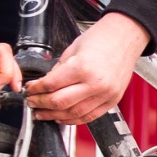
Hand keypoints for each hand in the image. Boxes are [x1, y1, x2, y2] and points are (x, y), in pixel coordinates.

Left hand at [25, 13, 146, 123]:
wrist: (126, 37)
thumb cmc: (102, 39)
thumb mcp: (73, 49)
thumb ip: (58, 70)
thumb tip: (45, 85)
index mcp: (83, 67)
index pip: (51, 85)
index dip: (35, 89)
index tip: (30, 89)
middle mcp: (96, 84)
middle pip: (60, 103)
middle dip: (41, 104)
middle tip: (32, 102)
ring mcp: (106, 94)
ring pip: (73, 114)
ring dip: (54, 116)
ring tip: (43, 113)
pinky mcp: (112, 100)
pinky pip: (90, 117)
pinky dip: (73, 120)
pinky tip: (62, 117)